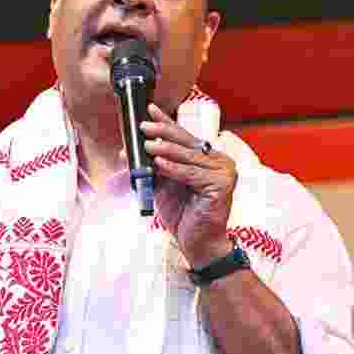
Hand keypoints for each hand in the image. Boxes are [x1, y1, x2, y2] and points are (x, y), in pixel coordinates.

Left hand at [142, 103, 236, 268]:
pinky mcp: (221, 186)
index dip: (167, 122)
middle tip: (144, 127)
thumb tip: (129, 151)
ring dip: (165, 149)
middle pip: (187, 143)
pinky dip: (173, 168)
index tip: (150, 110)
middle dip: (163, 133)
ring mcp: (224, 173)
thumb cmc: (183, 214)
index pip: (184, 137)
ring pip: (188, 157)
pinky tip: (158, 163)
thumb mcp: (164, 184)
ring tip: (148, 145)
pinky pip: (191, 174)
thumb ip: (154, 166)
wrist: (198, 243)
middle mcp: (220, 162)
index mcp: (209, 158)